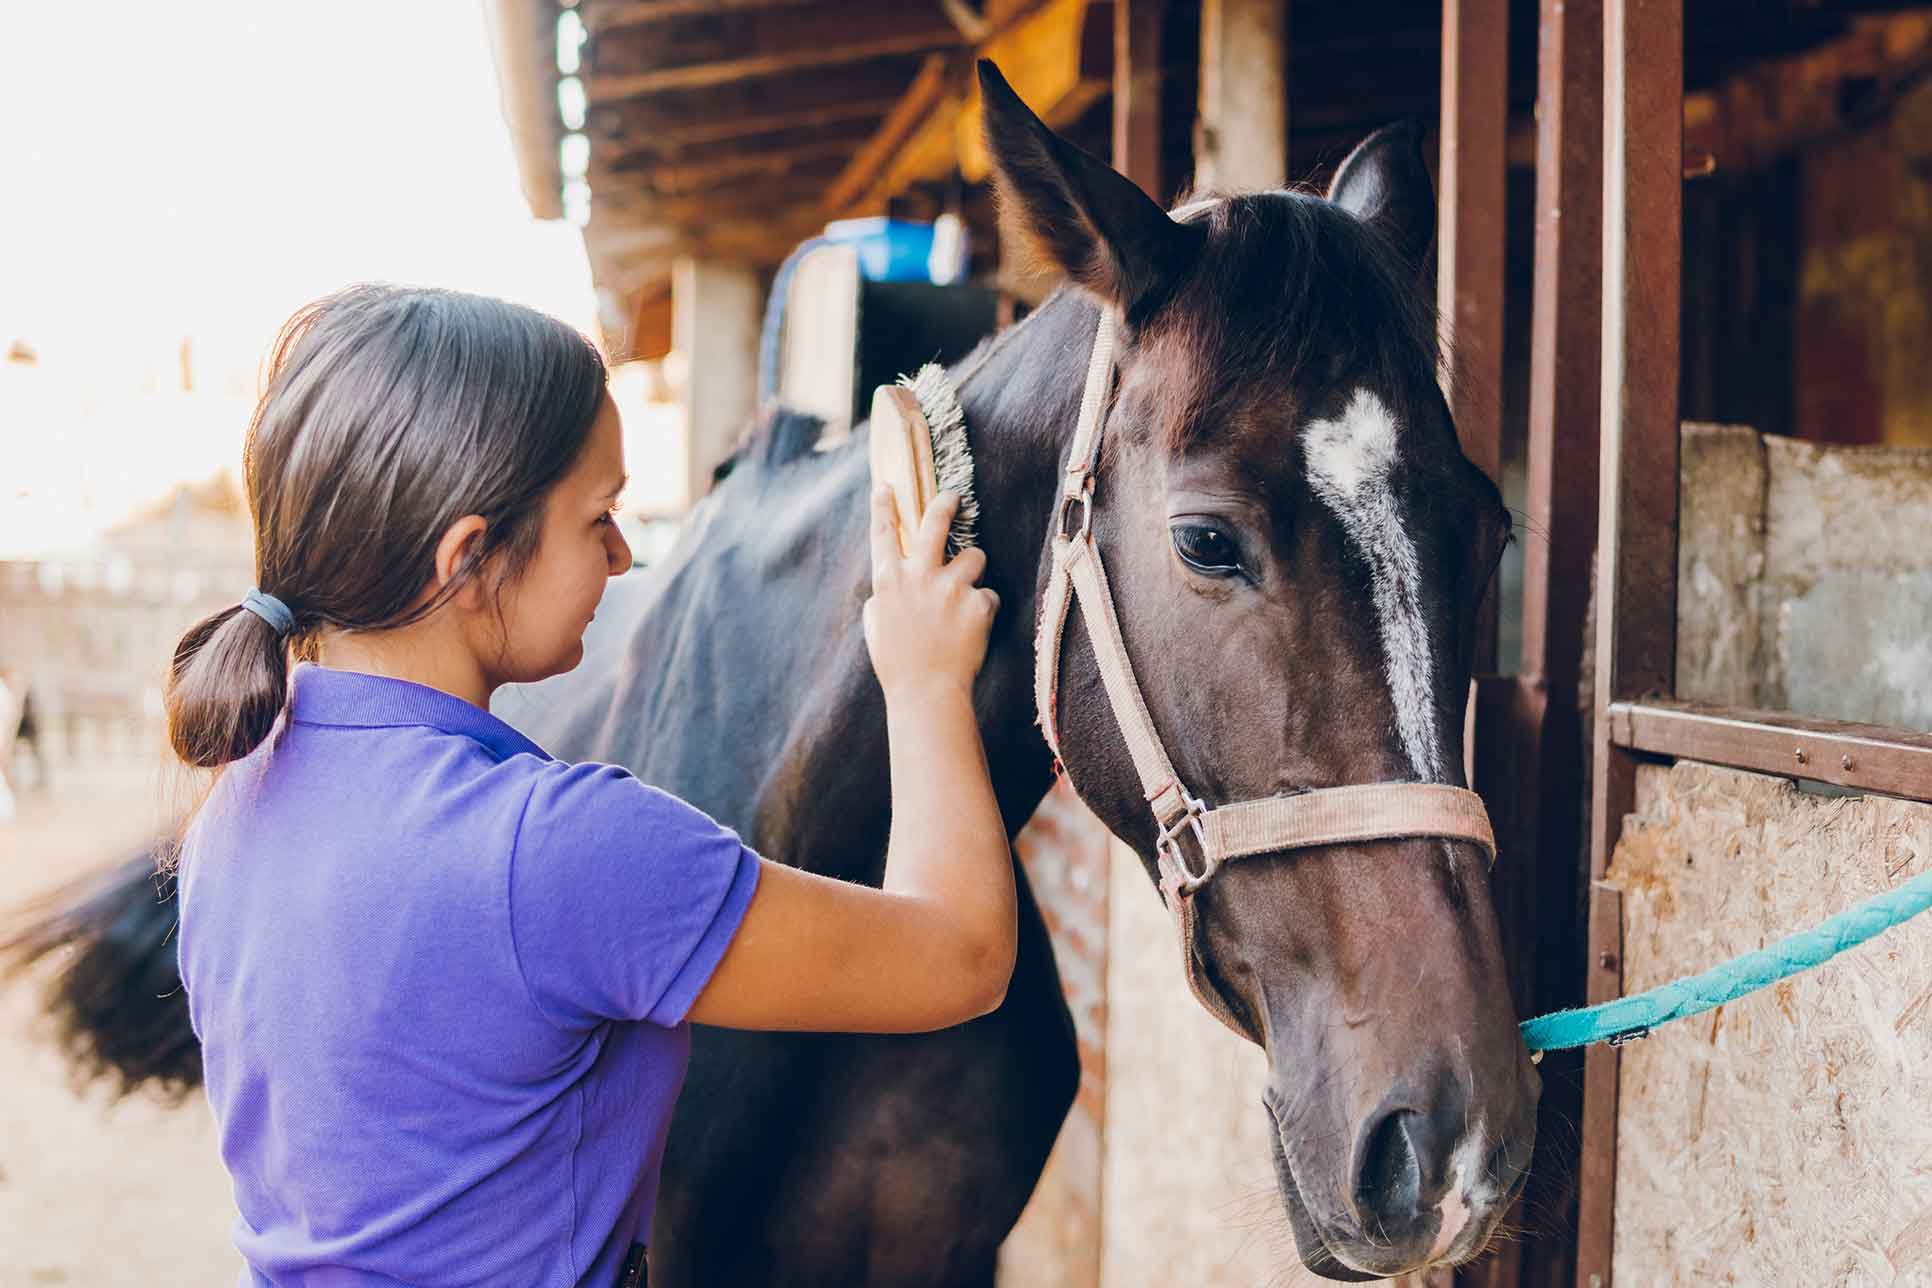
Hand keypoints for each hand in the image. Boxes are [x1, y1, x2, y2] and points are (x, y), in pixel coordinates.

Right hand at [863, 487, 997, 701]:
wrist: (927, 691)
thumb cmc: (898, 663)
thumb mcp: (877, 624)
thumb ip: (886, 595)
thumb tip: (895, 579)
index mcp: (888, 581)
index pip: (884, 533)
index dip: (884, 506)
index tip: (887, 486)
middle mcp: (919, 576)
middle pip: (935, 523)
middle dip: (946, 504)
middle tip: (954, 497)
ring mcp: (950, 587)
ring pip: (974, 556)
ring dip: (973, 570)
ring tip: (964, 596)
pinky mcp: (978, 602)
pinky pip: (988, 595)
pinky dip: (983, 609)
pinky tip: (972, 630)